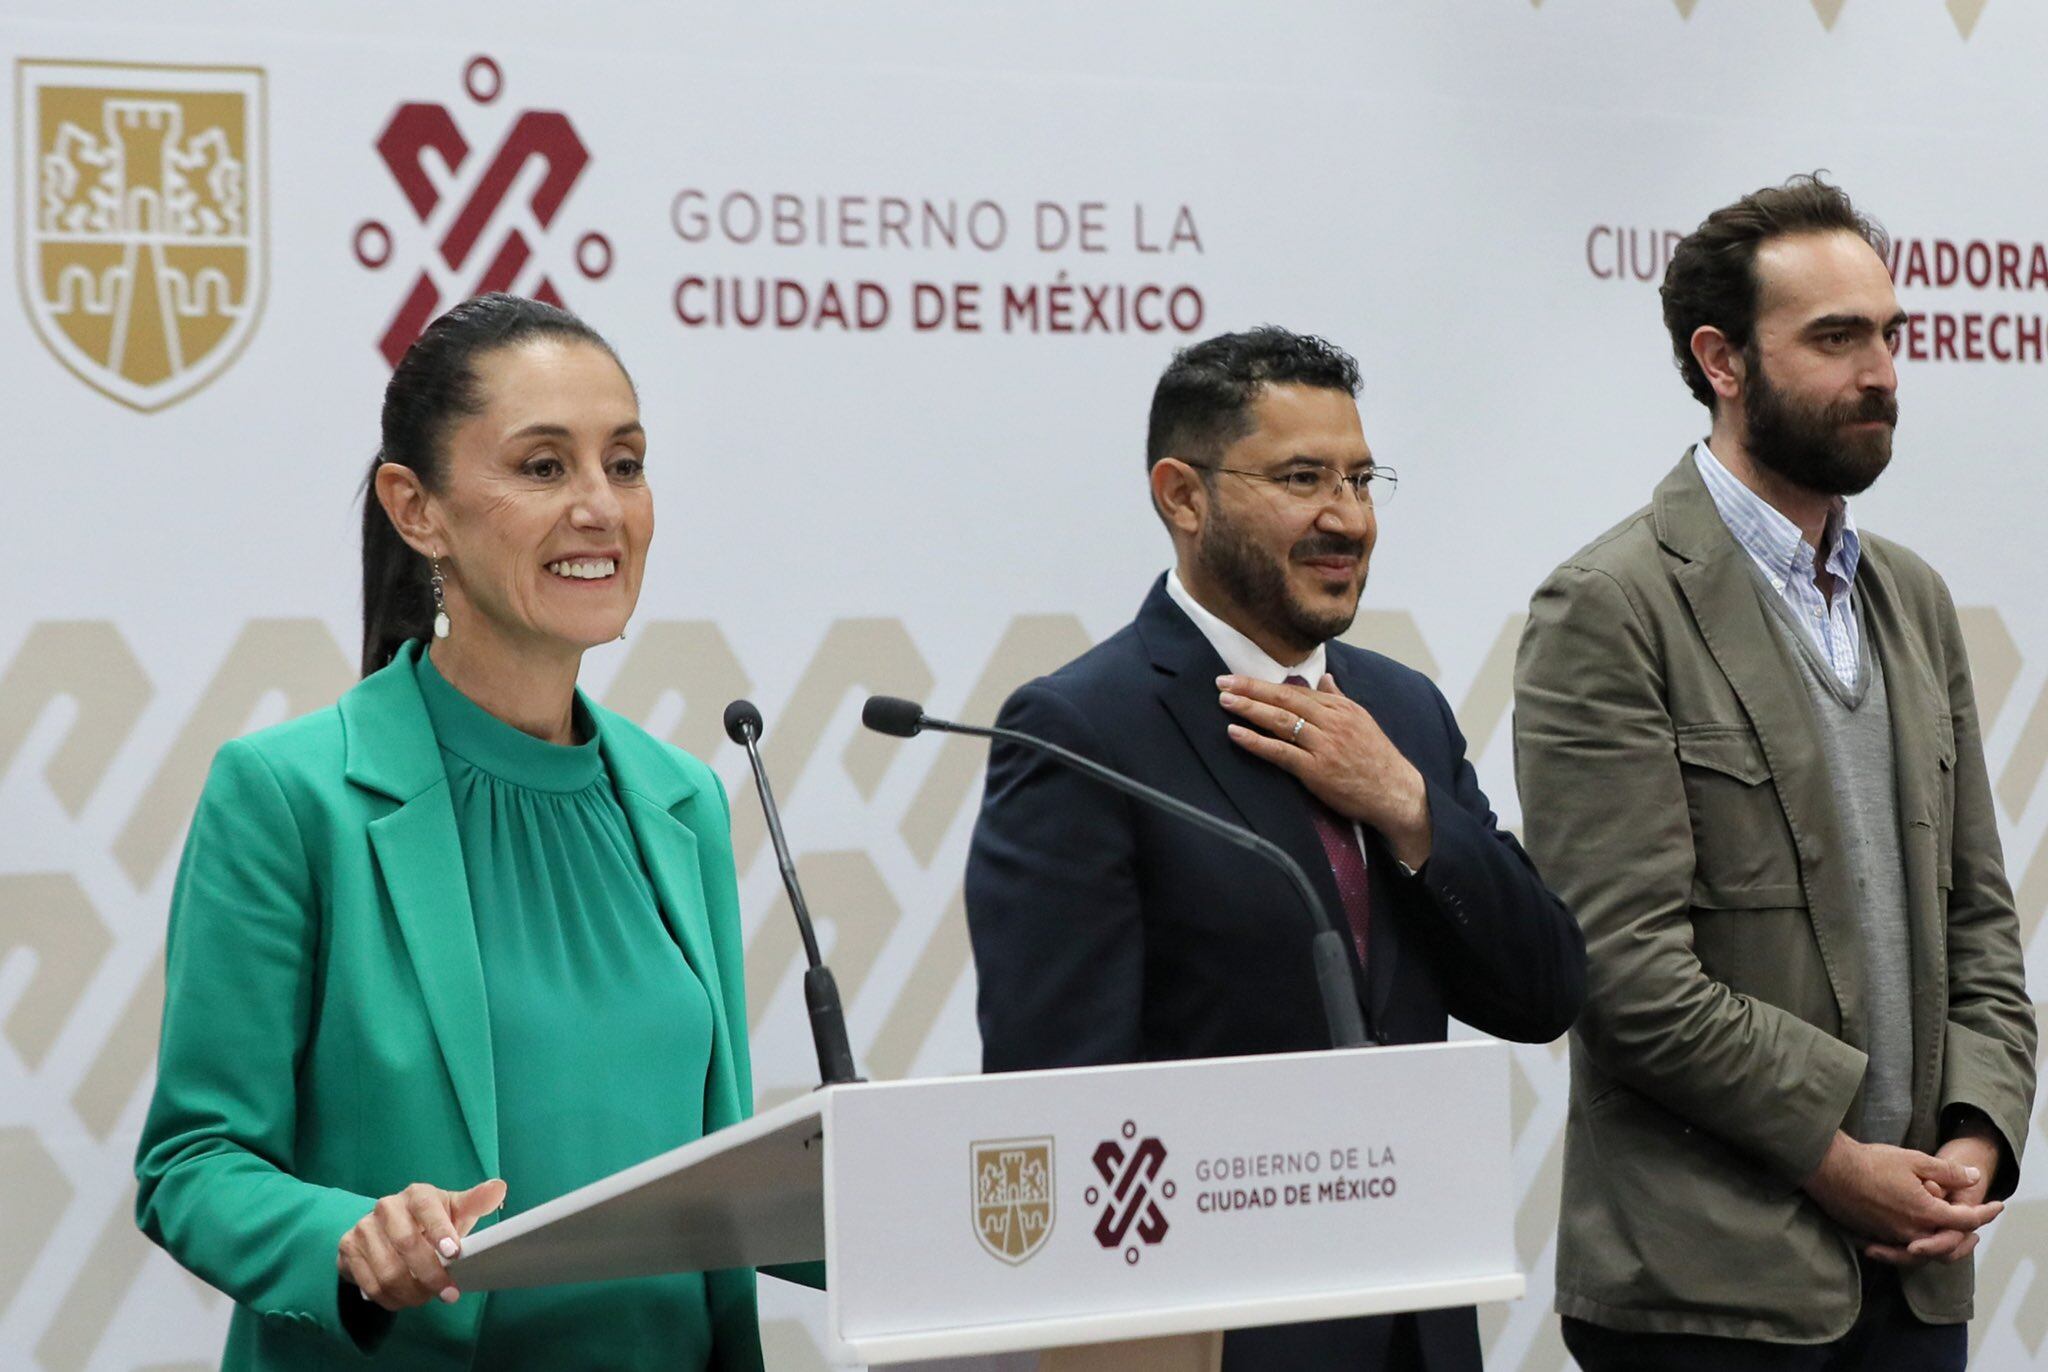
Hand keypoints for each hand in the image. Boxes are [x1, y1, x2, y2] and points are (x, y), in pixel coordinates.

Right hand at [336, 1178, 506, 1310]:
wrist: (390, 1229)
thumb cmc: (433, 1220)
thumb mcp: (455, 1210)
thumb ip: (476, 1202)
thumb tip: (498, 1188)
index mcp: (416, 1194)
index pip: (426, 1208)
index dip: (440, 1230)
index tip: (454, 1253)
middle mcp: (386, 1207)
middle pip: (406, 1243)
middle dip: (430, 1273)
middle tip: (449, 1294)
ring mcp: (363, 1228)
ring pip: (387, 1270)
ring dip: (411, 1292)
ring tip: (428, 1298)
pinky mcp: (347, 1249)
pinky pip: (369, 1283)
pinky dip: (390, 1298)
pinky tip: (405, 1300)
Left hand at [1217, 674, 1431, 868]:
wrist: (1395, 793)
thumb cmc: (1377, 759)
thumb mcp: (1362, 720)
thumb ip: (1339, 699)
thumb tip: (1324, 679)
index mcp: (1341, 708)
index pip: (1296, 690)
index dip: (1265, 684)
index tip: (1240, 678)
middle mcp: (1332, 721)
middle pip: (1284, 699)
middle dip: (1250, 689)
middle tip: (1222, 682)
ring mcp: (1324, 745)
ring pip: (1280, 720)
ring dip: (1249, 709)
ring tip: (1225, 700)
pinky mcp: (1317, 770)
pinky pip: (1281, 752)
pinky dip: (1256, 741)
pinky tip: (1236, 732)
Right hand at [1866, 1126, 2002, 1267]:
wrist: (1828, 1169)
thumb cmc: (1870, 1162)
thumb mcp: (1914, 1160)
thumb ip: (1948, 1172)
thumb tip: (1974, 1179)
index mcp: (1925, 1212)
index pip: (1966, 1220)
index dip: (1986, 1213)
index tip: (1998, 1206)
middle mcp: (1911, 1231)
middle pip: (1949, 1242)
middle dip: (1967, 1233)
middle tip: (1976, 1224)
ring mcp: (1891, 1236)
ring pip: (1926, 1249)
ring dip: (1942, 1242)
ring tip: (1948, 1231)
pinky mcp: (1874, 1236)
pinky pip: (1903, 1248)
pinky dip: (1916, 1244)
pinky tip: (1914, 1233)